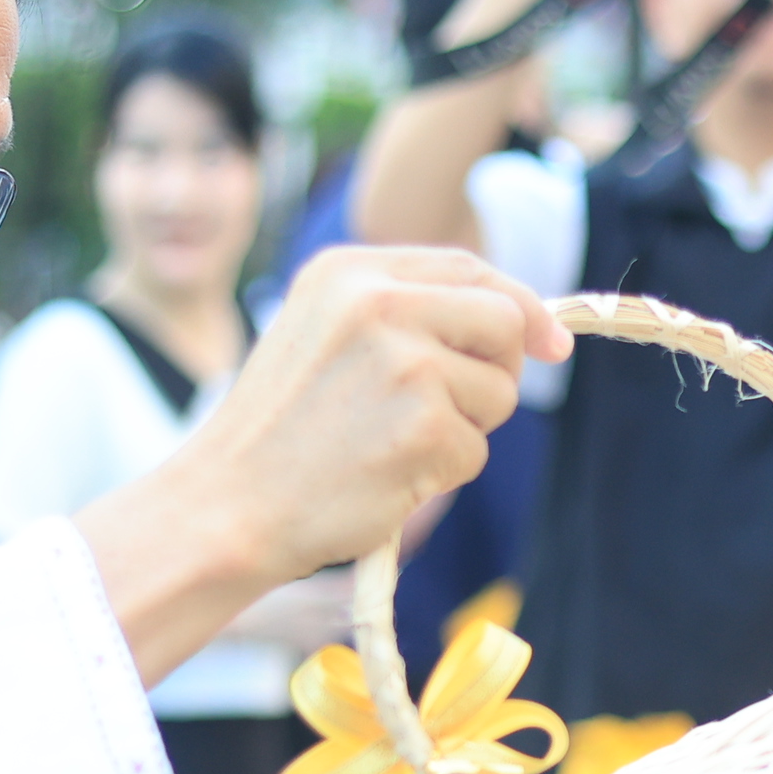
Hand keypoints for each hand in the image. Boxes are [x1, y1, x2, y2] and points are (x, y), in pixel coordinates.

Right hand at [91, 248, 565, 683]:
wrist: (225, 505)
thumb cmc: (278, 433)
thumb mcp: (323, 335)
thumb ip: (408, 312)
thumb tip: (532, 328)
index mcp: (349, 270)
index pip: (468, 267)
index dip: (518, 306)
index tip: (547, 343)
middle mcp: (380, 303)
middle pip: (503, 321)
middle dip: (497, 370)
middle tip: (444, 412)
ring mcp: (405, 363)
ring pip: (499, 392)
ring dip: (463, 429)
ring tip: (388, 444)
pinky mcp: (424, 427)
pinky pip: (476, 450)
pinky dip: (441, 474)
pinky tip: (383, 476)